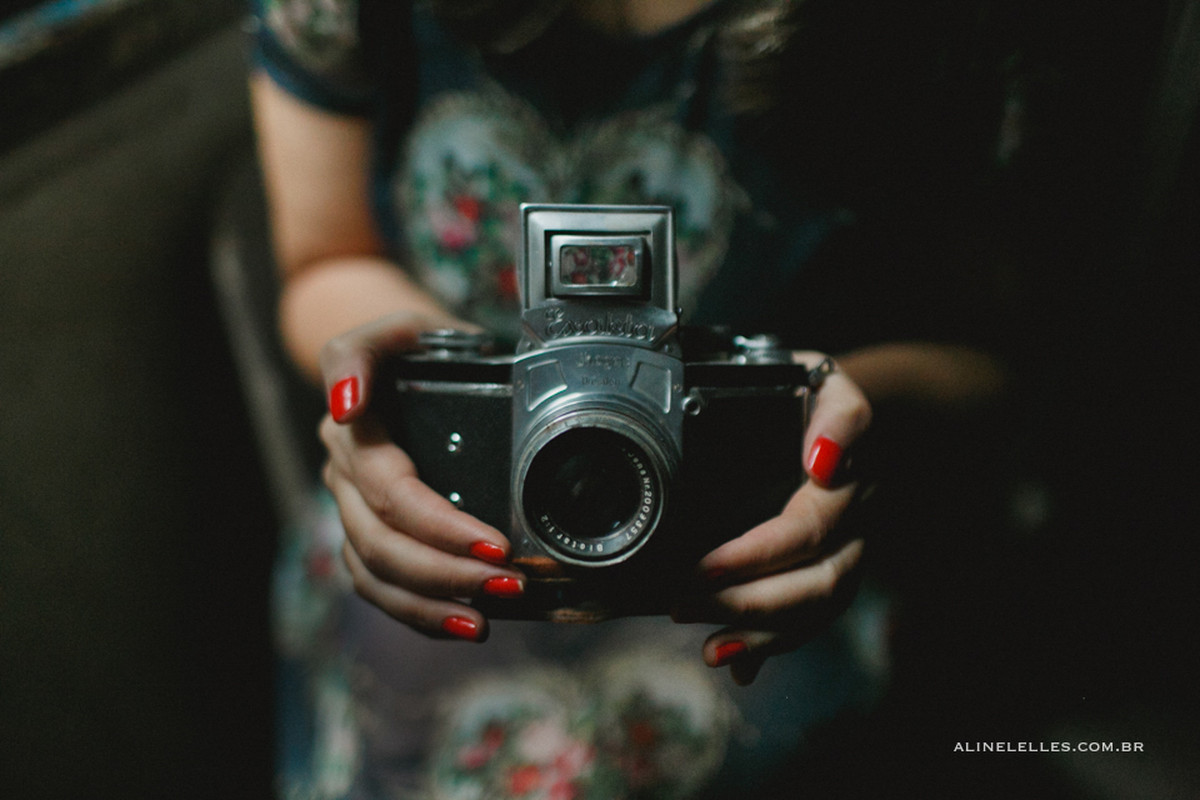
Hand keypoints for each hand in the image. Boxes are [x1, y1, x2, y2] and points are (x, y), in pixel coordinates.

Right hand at [319, 313, 525, 641]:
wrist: (398, 357)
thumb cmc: (412, 343)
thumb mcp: (395, 327)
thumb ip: (363, 350)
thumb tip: (346, 405)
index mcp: (353, 432)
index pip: (392, 492)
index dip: (439, 525)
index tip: (494, 544)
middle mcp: (344, 475)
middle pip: (383, 544)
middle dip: (447, 574)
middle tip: (509, 585)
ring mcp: (350, 509)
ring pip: (375, 575)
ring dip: (431, 605)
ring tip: (486, 620)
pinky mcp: (364, 533)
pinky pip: (379, 586)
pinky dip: (418, 612)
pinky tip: (462, 624)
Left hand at [670, 351, 870, 684]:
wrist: (833, 410)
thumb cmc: (812, 394)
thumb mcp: (826, 381)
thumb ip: (838, 414)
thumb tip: (824, 460)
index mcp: (848, 482)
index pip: (806, 531)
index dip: (756, 556)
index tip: (703, 569)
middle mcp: (856, 525)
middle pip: (816, 582)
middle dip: (748, 603)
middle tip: (683, 605)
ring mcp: (847, 553)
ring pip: (818, 610)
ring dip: (764, 635)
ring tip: (711, 648)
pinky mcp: (828, 571)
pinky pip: (810, 618)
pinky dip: (775, 646)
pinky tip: (739, 665)